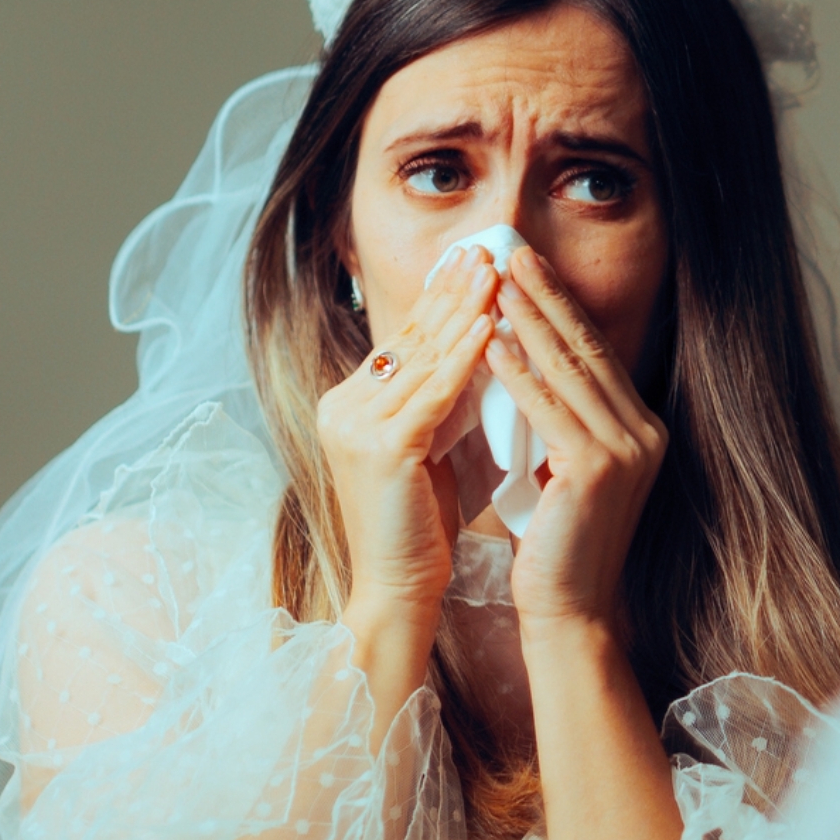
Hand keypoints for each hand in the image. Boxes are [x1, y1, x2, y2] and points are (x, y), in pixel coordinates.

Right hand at [313, 244, 499, 623]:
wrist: (397, 591)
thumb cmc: (423, 527)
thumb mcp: (433, 447)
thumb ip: (445, 401)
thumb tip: (486, 346)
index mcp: (350, 405)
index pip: (404, 341)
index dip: (439, 300)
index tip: (474, 262)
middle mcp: (343, 407)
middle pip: (410, 337)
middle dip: (452, 290)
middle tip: (487, 248)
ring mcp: (356, 425)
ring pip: (423, 356)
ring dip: (463, 309)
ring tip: (496, 271)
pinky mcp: (381, 447)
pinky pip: (433, 391)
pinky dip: (464, 356)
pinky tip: (490, 325)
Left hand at [484, 246, 669, 634]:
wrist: (568, 611)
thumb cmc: (553, 543)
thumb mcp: (557, 467)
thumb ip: (550, 419)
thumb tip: (512, 359)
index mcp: (637, 428)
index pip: (593, 353)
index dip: (559, 306)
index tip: (525, 266)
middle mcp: (643, 433)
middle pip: (587, 349)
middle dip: (546, 296)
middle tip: (510, 251)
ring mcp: (626, 450)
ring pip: (570, 371)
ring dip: (529, 321)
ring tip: (496, 282)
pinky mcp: (598, 470)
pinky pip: (550, 410)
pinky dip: (520, 373)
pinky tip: (493, 342)